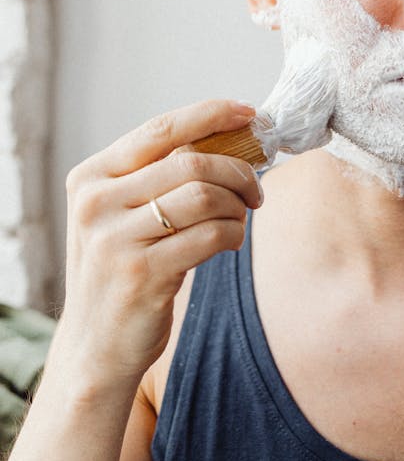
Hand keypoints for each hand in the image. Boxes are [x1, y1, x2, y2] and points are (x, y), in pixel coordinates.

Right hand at [57, 99, 262, 394]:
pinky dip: (234, 234)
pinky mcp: (142, 274)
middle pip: (192, 162)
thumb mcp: (120, 214)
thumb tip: (226, 136)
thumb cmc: (120, 270)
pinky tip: (230, 241)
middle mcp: (96, 203)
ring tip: (238, 218)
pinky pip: (212, 235)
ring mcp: (115, 240)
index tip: (248, 113)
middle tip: (256, 189)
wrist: (94, 347)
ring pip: (206, 196)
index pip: (159, 130)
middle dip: (238, 170)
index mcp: (91, 177)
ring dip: (237, 205)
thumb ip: (158, 175)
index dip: (209, 115)